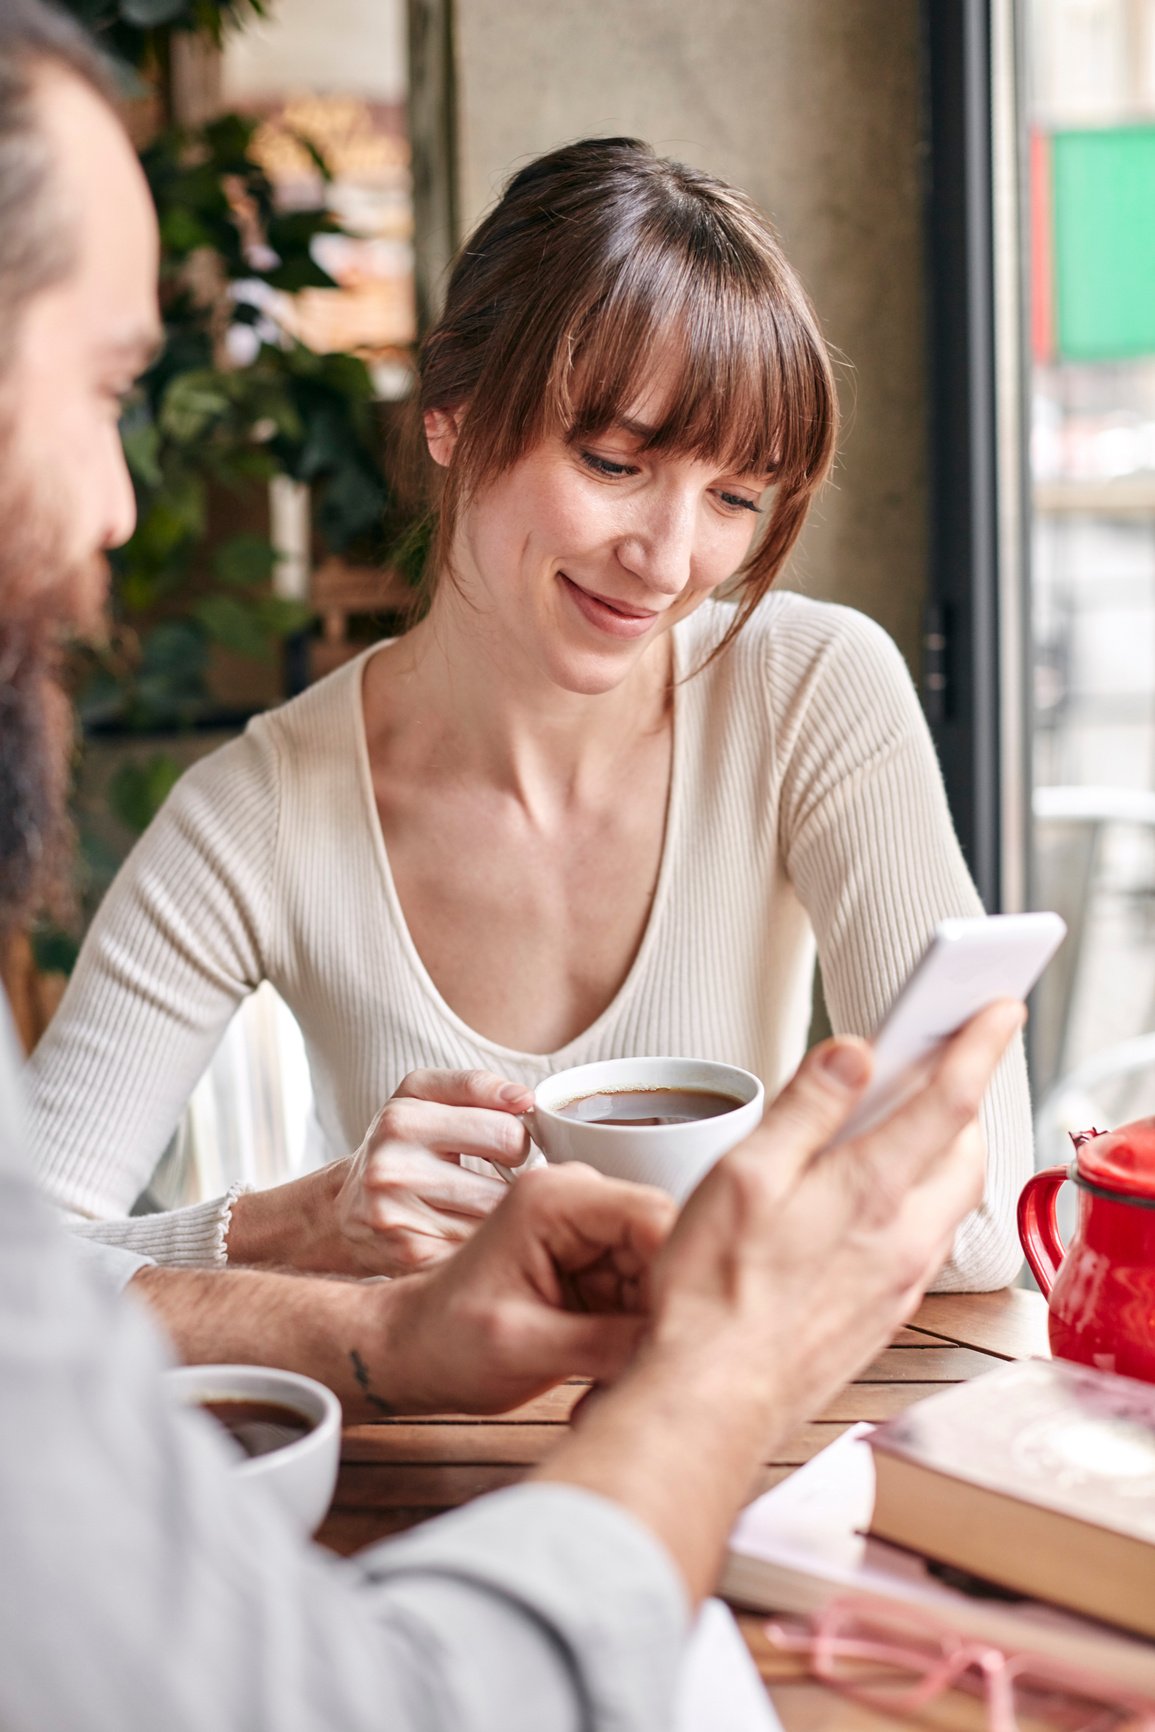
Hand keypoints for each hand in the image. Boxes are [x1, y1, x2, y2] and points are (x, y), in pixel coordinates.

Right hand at [332, 1068, 535, 1275]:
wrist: (343, 1210)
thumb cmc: (395, 1144)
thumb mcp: (420, 1096)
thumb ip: (474, 1086)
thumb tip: (522, 1097)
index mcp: (403, 1121)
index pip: (505, 1133)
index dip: (519, 1140)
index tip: (506, 1146)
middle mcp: (394, 1171)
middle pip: (505, 1189)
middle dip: (514, 1184)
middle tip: (501, 1178)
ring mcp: (400, 1220)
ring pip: (495, 1226)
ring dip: (502, 1217)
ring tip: (483, 1204)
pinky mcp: (411, 1259)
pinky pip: (478, 1252)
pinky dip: (485, 1244)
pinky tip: (470, 1233)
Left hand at [376, 1163, 676, 1414]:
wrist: (411, 1351)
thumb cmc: (446, 1343)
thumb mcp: (525, 1347)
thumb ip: (608, 1341)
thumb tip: (685, 1345)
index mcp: (555, 1198)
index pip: (656, 1216)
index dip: (681, 1276)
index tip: (682, 1335)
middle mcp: (578, 1198)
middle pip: (667, 1245)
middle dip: (665, 1309)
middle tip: (647, 1371)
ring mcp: (589, 1228)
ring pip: (662, 1274)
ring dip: (651, 1329)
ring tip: (614, 1382)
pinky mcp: (596, 1260)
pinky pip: (644, 1292)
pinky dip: (636, 1335)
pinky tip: (608, 1374)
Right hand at [534, 1000, 1024, 1603]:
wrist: (710, 1402)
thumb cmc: (711, 1297)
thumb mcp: (743, 1175)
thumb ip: (806, 1108)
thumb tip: (853, 1055)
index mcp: (869, 1193)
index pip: (948, 1099)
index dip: (976, 1045)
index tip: (993, 1009)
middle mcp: (901, 1239)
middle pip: (964, 1149)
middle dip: (960, 1099)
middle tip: (933, 1064)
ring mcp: (899, 1282)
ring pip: (949, 1198)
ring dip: (940, 1151)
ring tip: (896, 1126)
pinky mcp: (885, 1314)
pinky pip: (925, 1241)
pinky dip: (916, 1200)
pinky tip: (867, 1201)